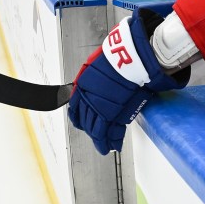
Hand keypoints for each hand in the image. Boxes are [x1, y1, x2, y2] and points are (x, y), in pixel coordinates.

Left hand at [68, 9, 189, 154]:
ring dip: (101, 139)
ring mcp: (98, 107)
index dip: (81, 119)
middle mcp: (86, 99)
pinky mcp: (111, 114)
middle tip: (98, 138)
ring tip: (105, 146)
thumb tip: (105, 82)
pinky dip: (109, 141)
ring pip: (95, 129)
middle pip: (86, 121)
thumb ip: (99, 78)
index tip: (83, 124)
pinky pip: (107, 132)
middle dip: (91, 130)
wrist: (128, 57)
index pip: (76, 110)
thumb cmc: (118, 57)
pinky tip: (112, 146)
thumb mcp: (101, 66)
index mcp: (82, 86)